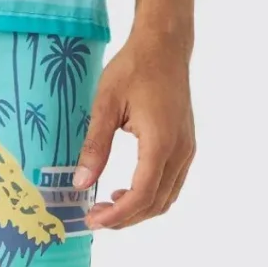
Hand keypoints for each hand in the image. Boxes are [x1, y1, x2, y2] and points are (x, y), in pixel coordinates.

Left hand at [73, 32, 195, 229]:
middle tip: (95, 217)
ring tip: (107, 207)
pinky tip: (126, 190)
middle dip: (126, 218)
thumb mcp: (105, 104)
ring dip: (139, 210)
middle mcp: (180, 151)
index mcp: (160, 142)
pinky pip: (172, 183)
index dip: (117, 215)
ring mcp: (187, 149)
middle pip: (156, 203)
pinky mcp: (186, 145)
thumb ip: (94, 146)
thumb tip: (80, 183)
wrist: (164, 47)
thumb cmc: (133, 69)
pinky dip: (150, 196)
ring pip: (167, 197)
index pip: (141, 194)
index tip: (92, 220)